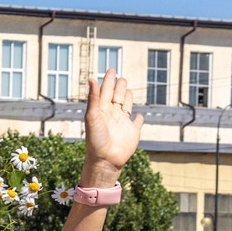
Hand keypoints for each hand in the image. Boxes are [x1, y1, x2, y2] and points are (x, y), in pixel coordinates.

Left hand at [80, 69, 140, 184]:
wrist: (105, 160)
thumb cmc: (96, 140)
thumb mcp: (93, 116)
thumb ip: (94, 98)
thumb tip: (92, 79)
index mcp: (102, 111)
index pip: (106, 92)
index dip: (108, 81)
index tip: (111, 70)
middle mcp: (112, 116)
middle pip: (117, 97)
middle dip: (119, 87)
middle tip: (120, 76)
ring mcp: (122, 124)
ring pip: (126, 107)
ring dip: (128, 98)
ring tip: (127, 90)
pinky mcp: (132, 133)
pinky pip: (136, 123)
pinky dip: (138, 119)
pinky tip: (139, 116)